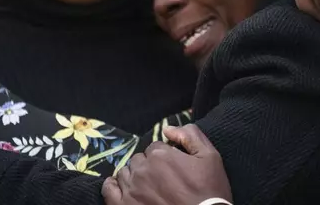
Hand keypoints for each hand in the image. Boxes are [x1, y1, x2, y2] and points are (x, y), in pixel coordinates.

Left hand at [102, 124, 231, 204]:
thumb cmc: (209, 191)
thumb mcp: (210, 157)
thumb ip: (190, 136)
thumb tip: (168, 129)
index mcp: (161, 154)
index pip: (155, 148)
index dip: (165, 157)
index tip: (173, 169)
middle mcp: (142, 169)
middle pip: (140, 160)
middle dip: (149, 166)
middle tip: (163, 180)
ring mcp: (131, 189)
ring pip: (125, 173)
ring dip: (135, 176)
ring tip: (149, 188)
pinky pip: (108, 190)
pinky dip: (114, 186)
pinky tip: (124, 189)